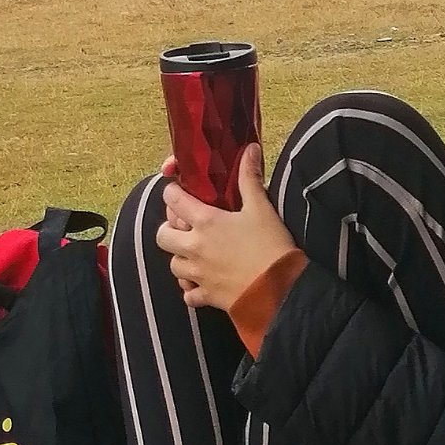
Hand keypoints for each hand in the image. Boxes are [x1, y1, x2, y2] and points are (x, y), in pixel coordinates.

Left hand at [157, 144, 293, 312]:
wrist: (281, 291)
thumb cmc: (271, 247)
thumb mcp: (261, 208)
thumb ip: (250, 177)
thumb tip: (249, 149)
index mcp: (205, 222)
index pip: (172, 200)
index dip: (172, 193)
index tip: (179, 192)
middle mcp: (195, 247)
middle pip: (162, 235)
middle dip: (169, 229)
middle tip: (185, 226)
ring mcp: (198, 274)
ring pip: (172, 264)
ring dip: (180, 257)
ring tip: (195, 252)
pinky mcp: (206, 296)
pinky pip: (187, 293)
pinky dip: (191, 287)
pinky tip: (202, 280)